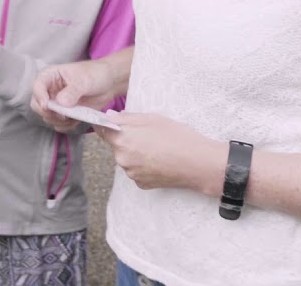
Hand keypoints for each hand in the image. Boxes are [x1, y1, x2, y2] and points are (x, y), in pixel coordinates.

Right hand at [31, 59, 123, 132]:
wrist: (109, 83)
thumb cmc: (95, 74)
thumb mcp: (84, 81)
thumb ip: (72, 91)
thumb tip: (61, 103)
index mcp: (51, 76)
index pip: (37, 86)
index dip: (39, 97)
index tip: (47, 106)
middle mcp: (50, 90)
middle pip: (37, 105)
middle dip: (48, 113)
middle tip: (62, 115)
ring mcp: (57, 103)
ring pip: (47, 117)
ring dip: (59, 121)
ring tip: (74, 116)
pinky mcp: (65, 114)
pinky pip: (59, 125)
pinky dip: (66, 126)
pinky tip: (77, 119)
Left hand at [98, 111, 224, 192]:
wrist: (198, 164)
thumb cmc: (178, 137)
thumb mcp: (152, 118)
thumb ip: (127, 118)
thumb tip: (109, 116)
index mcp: (123, 139)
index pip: (103, 130)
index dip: (107, 125)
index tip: (112, 122)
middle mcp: (122, 159)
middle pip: (117, 145)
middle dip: (127, 139)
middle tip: (148, 134)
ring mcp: (131, 173)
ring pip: (127, 159)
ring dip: (136, 153)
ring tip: (157, 148)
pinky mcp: (141, 184)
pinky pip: (137, 171)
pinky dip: (144, 166)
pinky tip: (160, 160)